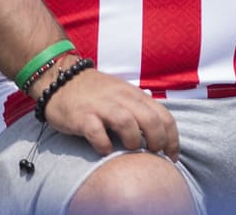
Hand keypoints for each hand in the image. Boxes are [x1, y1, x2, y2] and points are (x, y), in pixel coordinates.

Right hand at [35, 65, 179, 159]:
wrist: (62, 78)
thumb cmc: (97, 92)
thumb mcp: (125, 95)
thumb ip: (141, 109)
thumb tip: (161, 131)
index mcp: (136, 95)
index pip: (164, 116)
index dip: (172, 139)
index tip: (172, 156)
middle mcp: (123, 99)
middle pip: (151, 120)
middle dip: (158, 141)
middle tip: (153, 154)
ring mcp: (102, 106)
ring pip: (127, 123)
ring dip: (133, 141)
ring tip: (130, 150)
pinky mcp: (82, 116)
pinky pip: (96, 132)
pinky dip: (103, 144)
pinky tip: (104, 151)